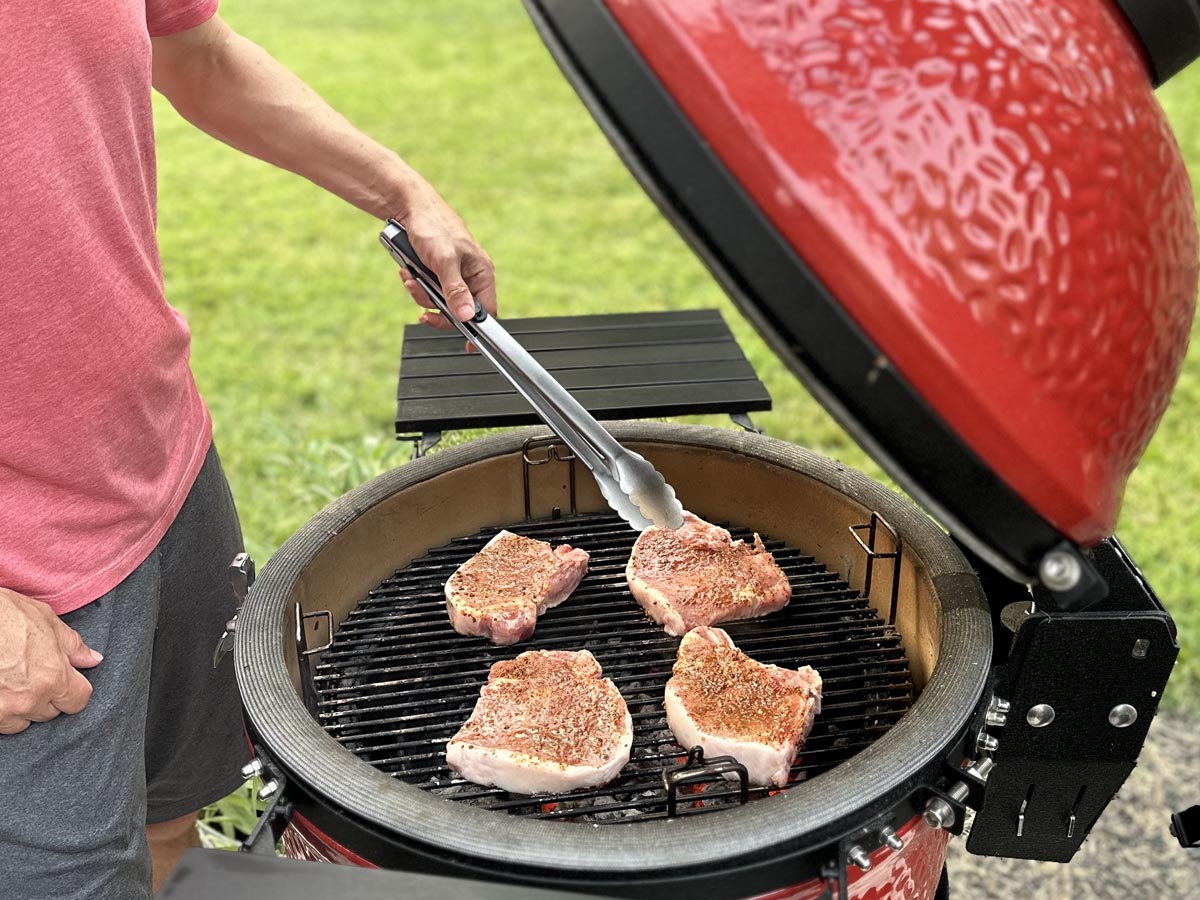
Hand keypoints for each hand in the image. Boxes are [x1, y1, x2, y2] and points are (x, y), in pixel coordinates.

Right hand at [0, 588, 102, 733]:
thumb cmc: (5, 614)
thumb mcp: (47, 621)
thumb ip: (73, 646)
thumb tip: (93, 659)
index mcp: (53, 678)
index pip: (78, 701)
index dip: (74, 689)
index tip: (67, 679)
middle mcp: (29, 700)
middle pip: (50, 712)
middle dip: (47, 695)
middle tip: (33, 674)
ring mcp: (2, 710)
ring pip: (22, 722)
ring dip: (21, 706)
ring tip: (12, 681)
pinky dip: (0, 709)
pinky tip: (0, 688)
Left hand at [391, 177, 496, 330]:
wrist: (408, 206)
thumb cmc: (432, 225)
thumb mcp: (444, 261)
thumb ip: (455, 290)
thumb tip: (467, 316)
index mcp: (482, 272)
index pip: (486, 311)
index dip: (477, 329)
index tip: (468, 345)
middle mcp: (470, 276)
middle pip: (458, 310)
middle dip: (436, 307)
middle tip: (422, 304)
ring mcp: (453, 275)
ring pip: (439, 302)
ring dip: (421, 295)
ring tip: (410, 279)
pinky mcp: (436, 272)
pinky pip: (428, 291)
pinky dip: (416, 285)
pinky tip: (408, 273)